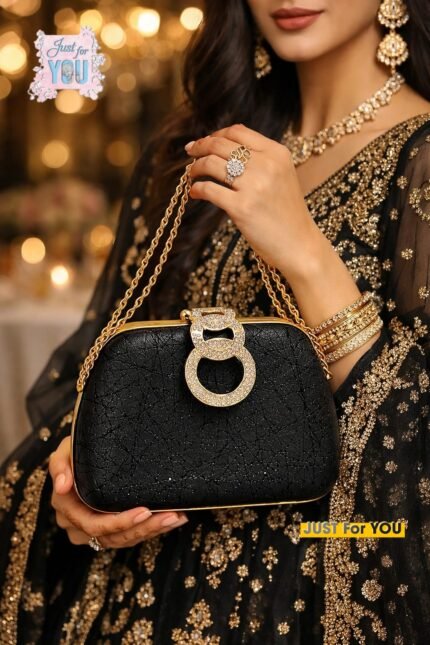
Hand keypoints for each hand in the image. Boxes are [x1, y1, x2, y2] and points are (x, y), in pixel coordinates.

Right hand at [49, 437, 188, 547]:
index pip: (93, 524)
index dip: (119, 522)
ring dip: (152, 530)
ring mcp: (93, 530)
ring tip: (176, 517)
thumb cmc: (77, 449)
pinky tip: (172, 519)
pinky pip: (130, 536)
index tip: (145, 510)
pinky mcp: (109, 530)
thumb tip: (61, 486)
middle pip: (112, 537)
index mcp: (66, 507)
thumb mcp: (65, 450)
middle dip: (143, 528)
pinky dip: (151, 529)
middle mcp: (77, 524)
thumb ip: (60, 464)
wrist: (86, 452)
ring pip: (123, 540)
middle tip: (170, 515)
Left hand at [185, 123, 324, 279]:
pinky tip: (195, 193)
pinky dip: (197, 189)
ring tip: (192, 174)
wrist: (299, 245)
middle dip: (200, 146)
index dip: (216, 134)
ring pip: (211, 163)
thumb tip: (223, 147)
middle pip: (220, 144)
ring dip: (195, 167)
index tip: (205, 142)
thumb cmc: (287, 214)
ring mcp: (253, 186)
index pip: (238, 132)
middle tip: (190, 153)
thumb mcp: (282, 176)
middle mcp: (266, 165)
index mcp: (277, 153)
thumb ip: (260, 159)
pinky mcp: (241, 208)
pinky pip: (209, 190)